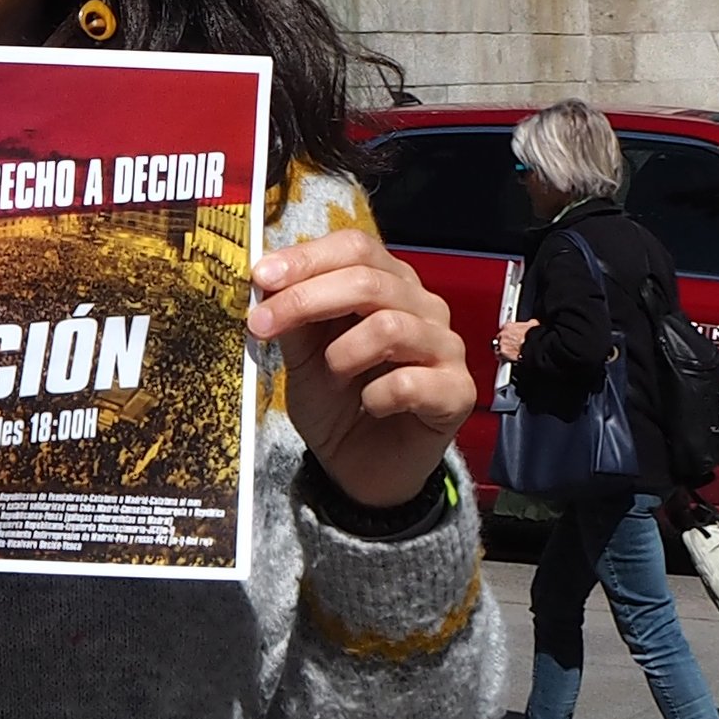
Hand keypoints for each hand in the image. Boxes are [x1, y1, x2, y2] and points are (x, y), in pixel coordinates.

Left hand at [249, 229, 476, 510]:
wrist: (362, 469)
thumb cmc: (339, 404)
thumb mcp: (303, 356)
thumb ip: (294, 318)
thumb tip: (268, 281)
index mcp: (389, 285)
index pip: (356, 249)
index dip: (308, 258)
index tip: (262, 276)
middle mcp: (423, 308)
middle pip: (369, 281)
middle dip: (308, 299)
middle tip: (263, 324)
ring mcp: (445, 348)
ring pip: (391, 326)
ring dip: (343, 353)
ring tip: (331, 376)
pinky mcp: (456, 392)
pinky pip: (410, 382)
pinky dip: (376, 395)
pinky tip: (369, 406)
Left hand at [490, 317, 533, 365]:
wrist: (533, 345)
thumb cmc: (532, 335)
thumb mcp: (533, 324)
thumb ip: (529, 323)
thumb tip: (532, 323)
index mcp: (509, 326)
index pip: (504, 328)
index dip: (507, 332)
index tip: (510, 335)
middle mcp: (503, 334)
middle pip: (499, 337)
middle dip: (502, 340)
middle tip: (508, 344)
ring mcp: (502, 343)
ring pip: (497, 346)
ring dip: (500, 348)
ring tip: (504, 351)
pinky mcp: (502, 352)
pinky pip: (498, 354)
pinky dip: (500, 356)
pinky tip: (504, 358)